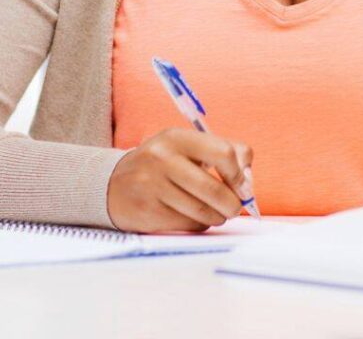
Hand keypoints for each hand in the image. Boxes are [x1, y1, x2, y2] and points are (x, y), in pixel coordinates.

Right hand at [107, 127, 253, 232]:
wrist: (113, 184)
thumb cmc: (163, 165)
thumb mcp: (187, 147)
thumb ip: (224, 153)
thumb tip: (248, 179)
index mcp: (176, 137)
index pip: (222, 152)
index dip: (238, 173)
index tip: (241, 184)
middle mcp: (162, 159)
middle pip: (214, 188)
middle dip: (232, 203)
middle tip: (235, 207)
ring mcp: (152, 186)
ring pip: (202, 211)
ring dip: (217, 216)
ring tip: (217, 213)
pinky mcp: (147, 212)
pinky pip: (187, 225)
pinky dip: (198, 225)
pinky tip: (193, 217)